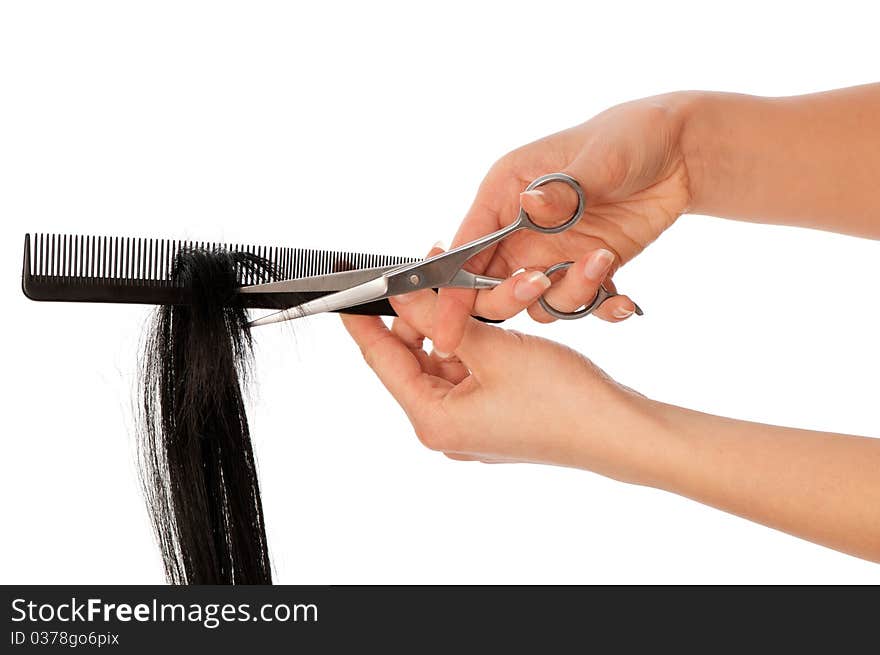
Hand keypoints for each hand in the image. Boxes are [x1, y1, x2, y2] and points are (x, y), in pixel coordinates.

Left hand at [341, 270, 655, 484]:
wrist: (618, 432)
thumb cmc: (561, 398)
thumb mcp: (492, 349)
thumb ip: (442, 320)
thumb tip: (404, 294)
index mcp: (433, 421)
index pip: (381, 360)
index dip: (362, 321)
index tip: (346, 290)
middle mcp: (444, 430)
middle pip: (409, 361)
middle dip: (415, 314)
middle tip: (423, 270)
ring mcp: (469, 427)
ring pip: (440, 364)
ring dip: (445, 325)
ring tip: (454, 284)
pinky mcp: (492, 419)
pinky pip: (466, 374)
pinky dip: (467, 344)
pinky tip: (478, 315)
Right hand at [433, 93, 693, 354]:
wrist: (678, 152)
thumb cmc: (629, 137)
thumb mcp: (598, 159)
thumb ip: (563, 190)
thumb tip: (529, 206)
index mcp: (504, 193)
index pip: (464, 249)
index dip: (450, 294)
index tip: (445, 334)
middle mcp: (519, 228)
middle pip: (490, 287)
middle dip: (513, 295)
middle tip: (543, 282)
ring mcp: (551, 253)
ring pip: (539, 302)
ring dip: (571, 294)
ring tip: (604, 260)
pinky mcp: (583, 269)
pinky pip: (581, 305)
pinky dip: (603, 308)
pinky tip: (625, 300)